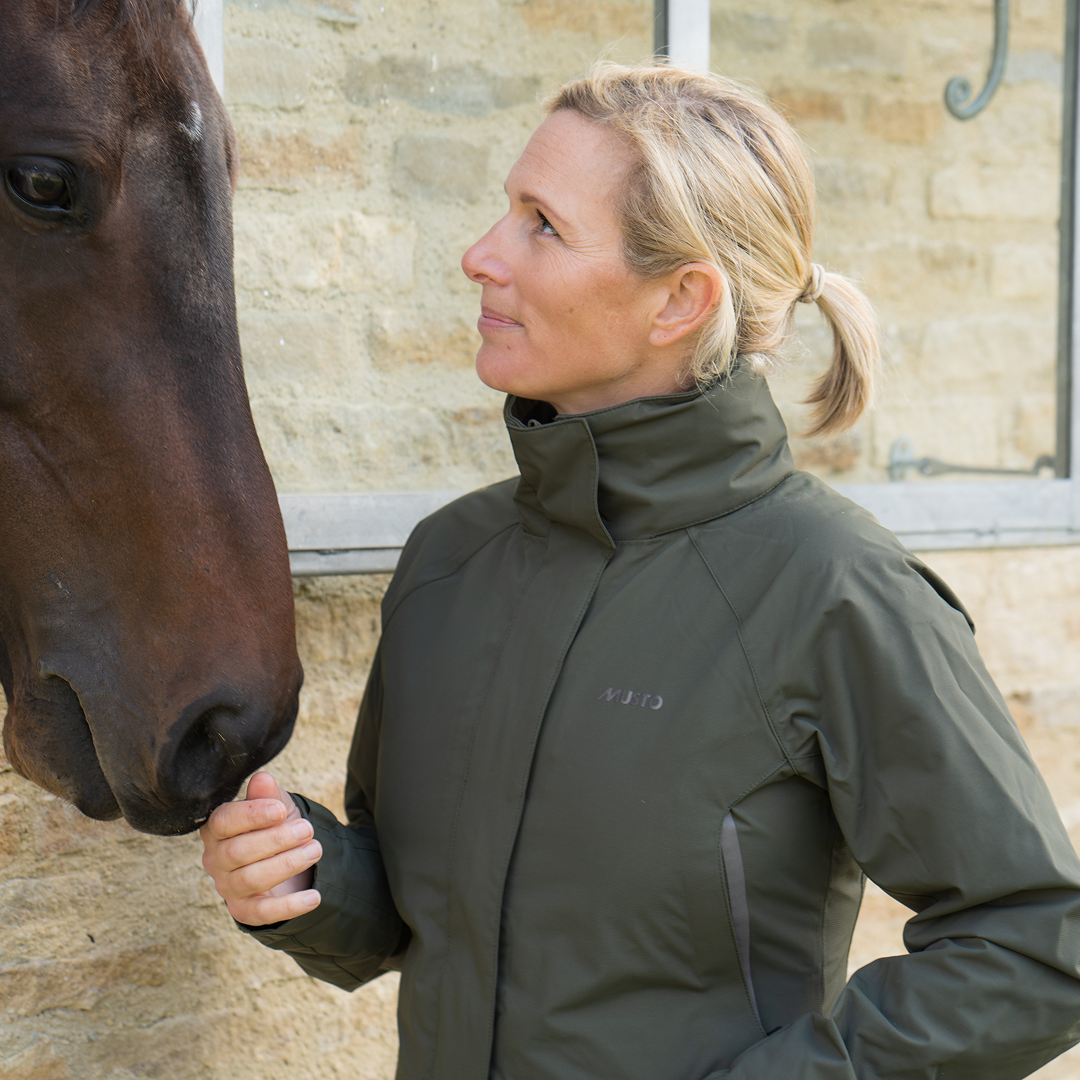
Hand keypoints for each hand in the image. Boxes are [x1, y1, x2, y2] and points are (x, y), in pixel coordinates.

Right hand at [200, 771, 322, 925]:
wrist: (285, 859)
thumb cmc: (275, 826)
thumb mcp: (276, 805)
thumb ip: (268, 794)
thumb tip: (262, 778)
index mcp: (217, 829)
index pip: (223, 821)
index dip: (252, 815)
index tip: (281, 810)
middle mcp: (216, 859)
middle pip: (237, 852)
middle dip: (276, 839)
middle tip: (306, 830)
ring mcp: (227, 886)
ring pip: (251, 879)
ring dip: (287, 864)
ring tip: (315, 850)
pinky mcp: (244, 910)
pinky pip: (263, 912)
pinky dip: (290, 906)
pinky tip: (315, 897)